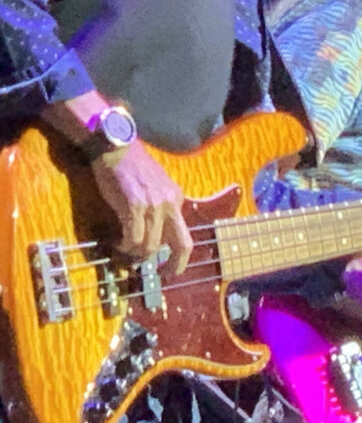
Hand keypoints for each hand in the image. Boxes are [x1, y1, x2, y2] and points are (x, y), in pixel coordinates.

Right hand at [90, 141, 192, 274]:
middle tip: (161, 275)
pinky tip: (117, 244)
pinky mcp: (134, 206)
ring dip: (136, 255)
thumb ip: (160, 208)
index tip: (171, 269)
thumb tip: (154, 238)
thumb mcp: (156, 187)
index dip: (179, 257)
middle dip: (174, 266)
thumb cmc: (131, 167)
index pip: (185, 236)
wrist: (116, 147)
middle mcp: (171, 204)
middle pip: (182, 245)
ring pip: (151, 246)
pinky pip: (133, 239)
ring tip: (124, 251)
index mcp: (177, 199)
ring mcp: (154, 205)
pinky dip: (125, 247)